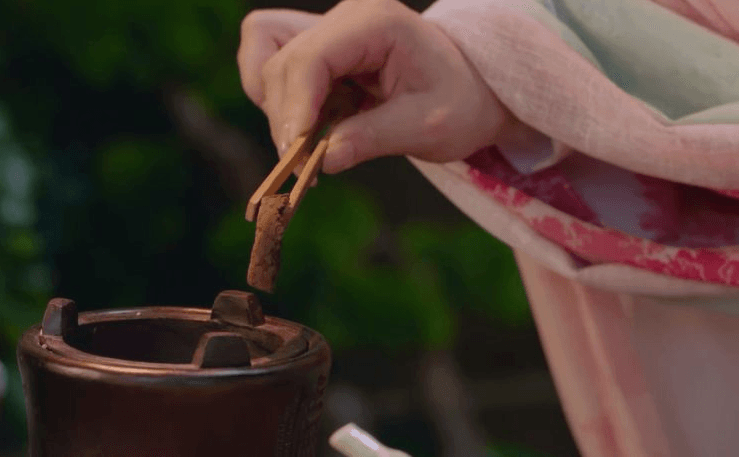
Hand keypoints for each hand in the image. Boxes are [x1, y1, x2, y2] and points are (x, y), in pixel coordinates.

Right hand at [237, 0, 512, 173]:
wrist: (474, 92)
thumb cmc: (461, 104)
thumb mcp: (429, 128)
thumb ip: (373, 139)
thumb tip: (321, 160)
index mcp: (376, 21)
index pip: (311, 57)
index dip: (294, 108)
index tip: (294, 155)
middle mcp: (345, 17)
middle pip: (282, 62)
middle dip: (285, 118)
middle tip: (306, 167)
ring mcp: (328, 28)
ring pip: (264, 55)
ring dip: (274, 105)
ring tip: (306, 145)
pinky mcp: (318, 48)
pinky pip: (268, 58)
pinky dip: (274, 96)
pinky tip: (304, 126)